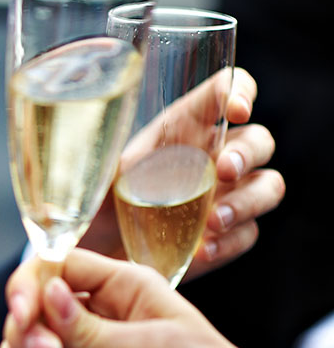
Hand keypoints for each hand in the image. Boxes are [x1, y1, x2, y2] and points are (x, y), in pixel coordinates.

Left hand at [79, 68, 284, 279]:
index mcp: (184, 127)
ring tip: (214, 222)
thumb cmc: (100, 204)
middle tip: (223, 171)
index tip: (237, 110)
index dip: (241, 91)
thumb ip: (101, 161)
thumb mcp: (98, 176)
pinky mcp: (228, 235)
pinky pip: (248, 233)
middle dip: (247, 154)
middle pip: (257, 141)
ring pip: (267, 186)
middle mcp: (213, 156)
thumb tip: (80, 153)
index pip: (226, 91)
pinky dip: (230, 242)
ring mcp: (227, 196)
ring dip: (248, 201)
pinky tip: (202, 251)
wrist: (100, 256)